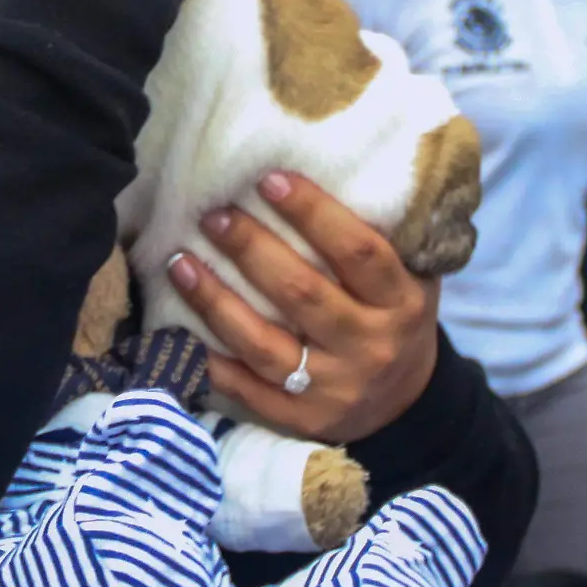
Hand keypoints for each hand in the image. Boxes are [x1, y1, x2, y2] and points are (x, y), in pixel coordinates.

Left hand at [165, 173, 439, 444]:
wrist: (405, 405)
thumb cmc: (395, 319)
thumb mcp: (410, 278)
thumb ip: (378, 238)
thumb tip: (323, 168)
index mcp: (401, 302)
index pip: (358, 251)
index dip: (313, 212)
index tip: (269, 179)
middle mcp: (368, 346)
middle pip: (301, 293)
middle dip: (250, 249)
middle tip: (213, 215)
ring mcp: (332, 388)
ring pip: (263, 343)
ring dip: (214, 300)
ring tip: (178, 262)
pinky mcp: (300, 419)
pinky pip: (246, 390)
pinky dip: (209, 362)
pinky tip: (176, 330)